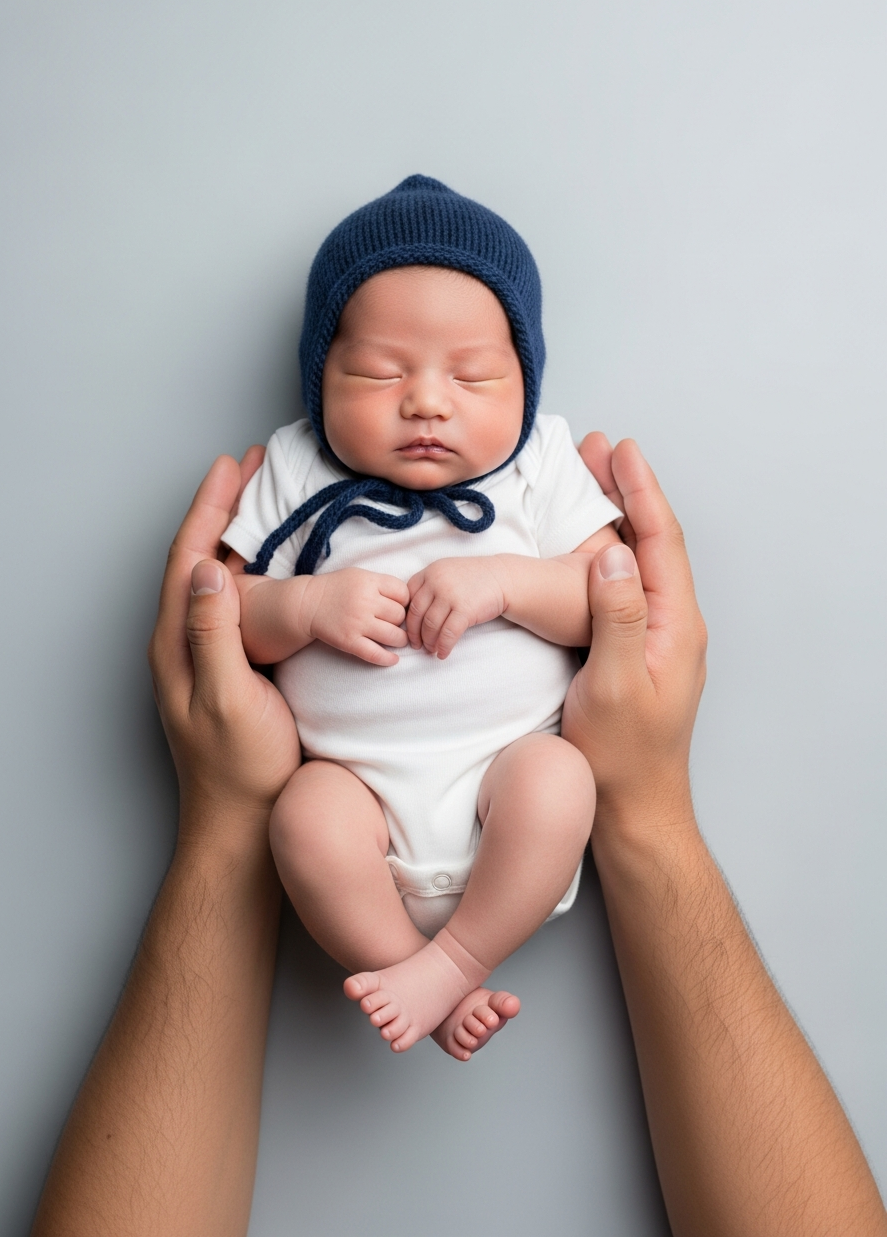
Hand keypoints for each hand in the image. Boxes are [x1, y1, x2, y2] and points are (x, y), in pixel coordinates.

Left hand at [148, 446, 300, 842]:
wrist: (245, 821)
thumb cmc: (238, 769)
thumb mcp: (226, 698)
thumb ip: (213, 635)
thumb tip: (209, 572)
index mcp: (177, 644)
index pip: (188, 559)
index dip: (208, 510)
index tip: (231, 468)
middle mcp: (189, 642)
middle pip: (203, 558)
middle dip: (226, 510)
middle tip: (253, 469)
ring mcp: (212, 655)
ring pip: (224, 579)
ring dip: (245, 535)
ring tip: (269, 501)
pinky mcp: (237, 667)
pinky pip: (246, 604)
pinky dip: (263, 571)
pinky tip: (284, 564)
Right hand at [305, 567, 409, 665]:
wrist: (307, 604)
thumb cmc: (337, 588)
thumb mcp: (360, 575)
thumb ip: (383, 584)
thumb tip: (409, 601)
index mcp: (369, 582)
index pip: (403, 594)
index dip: (405, 601)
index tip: (398, 606)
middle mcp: (365, 602)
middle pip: (400, 615)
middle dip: (400, 620)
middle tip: (395, 623)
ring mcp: (357, 623)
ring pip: (394, 636)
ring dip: (399, 640)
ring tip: (396, 639)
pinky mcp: (349, 641)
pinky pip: (375, 654)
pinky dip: (388, 659)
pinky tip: (393, 659)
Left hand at [407, 557, 505, 657]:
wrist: (502, 578)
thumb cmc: (473, 578)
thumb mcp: (446, 572)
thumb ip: (428, 586)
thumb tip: (410, 613)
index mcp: (430, 572)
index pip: (407, 598)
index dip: (405, 616)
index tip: (407, 629)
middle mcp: (437, 581)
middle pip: (415, 614)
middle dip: (414, 634)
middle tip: (416, 645)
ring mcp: (450, 595)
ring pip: (430, 626)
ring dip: (429, 642)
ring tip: (431, 650)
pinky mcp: (465, 610)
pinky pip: (448, 634)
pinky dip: (444, 647)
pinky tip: (443, 653)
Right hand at [562, 434, 706, 836]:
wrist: (633, 808)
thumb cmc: (622, 757)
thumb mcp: (613, 686)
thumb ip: (617, 619)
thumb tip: (611, 557)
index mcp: (677, 627)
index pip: (660, 543)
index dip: (641, 493)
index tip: (623, 451)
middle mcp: (673, 625)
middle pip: (650, 542)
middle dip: (626, 492)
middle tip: (598, 451)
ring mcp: (657, 638)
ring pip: (636, 562)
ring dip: (614, 518)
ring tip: (588, 482)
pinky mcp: (637, 650)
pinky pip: (623, 587)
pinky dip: (603, 553)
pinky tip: (583, 547)